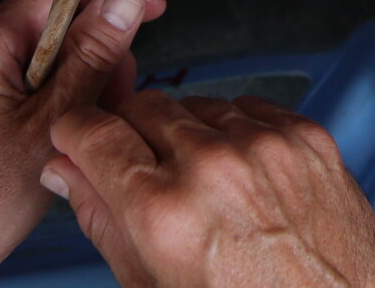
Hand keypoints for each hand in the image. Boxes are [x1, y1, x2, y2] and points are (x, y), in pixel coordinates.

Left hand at [0, 0, 167, 287]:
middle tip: (119, 88)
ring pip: (39, 48)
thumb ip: (92, 55)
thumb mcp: (54, 122)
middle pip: (50, 16)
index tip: (150, 6)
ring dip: (77, 73)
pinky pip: (19, 72)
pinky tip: (65, 125)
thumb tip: (123, 2)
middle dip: (96, 46)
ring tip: (92, 118)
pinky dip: (52, 90)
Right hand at [44, 91, 374, 287]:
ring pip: (198, 104)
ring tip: (194, 180)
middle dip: (127, 129)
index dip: (76, 133)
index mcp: (163, 211)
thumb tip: (66, 171)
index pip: (95, 133)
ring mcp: (266, 146)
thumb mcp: (151, 286)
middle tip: (133, 164)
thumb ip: (103, 220)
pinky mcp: (308, 137)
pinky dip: (234, 129)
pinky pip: (250, 107)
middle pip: (144, 107)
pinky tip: (236, 168)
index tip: (75, 138)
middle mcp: (214, 166)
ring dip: (184, 130)